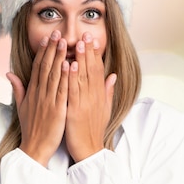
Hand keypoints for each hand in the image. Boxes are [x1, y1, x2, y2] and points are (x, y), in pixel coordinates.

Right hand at [7, 30, 69, 165]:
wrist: (34, 148)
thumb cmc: (31, 128)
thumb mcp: (21, 107)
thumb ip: (18, 88)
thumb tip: (9, 73)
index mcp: (32, 92)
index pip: (37, 67)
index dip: (42, 51)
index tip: (47, 38)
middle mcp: (39, 93)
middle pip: (45, 66)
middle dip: (51, 48)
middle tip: (57, 32)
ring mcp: (48, 101)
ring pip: (54, 75)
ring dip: (59, 57)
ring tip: (64, 42)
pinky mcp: (57, 109)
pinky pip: (62, 90)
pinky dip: (65, 77)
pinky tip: (70, 64)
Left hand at [65, 32, 116, 161]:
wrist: (89, 150)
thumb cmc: (93, 129)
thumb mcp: (104, 109)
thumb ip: (107, 91)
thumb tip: (112, 76)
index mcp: (99, 95)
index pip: (98, 69)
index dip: (95, 53)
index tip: (92, 39)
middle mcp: (94, 96)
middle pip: (92, 69)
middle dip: (89, 50)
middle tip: (86, 33)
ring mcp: (85, 102)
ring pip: (83, 76)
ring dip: (81, 58)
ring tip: (79, 42)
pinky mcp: (75, 110)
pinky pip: (73, 90)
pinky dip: (72, 76)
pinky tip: (70, 64)